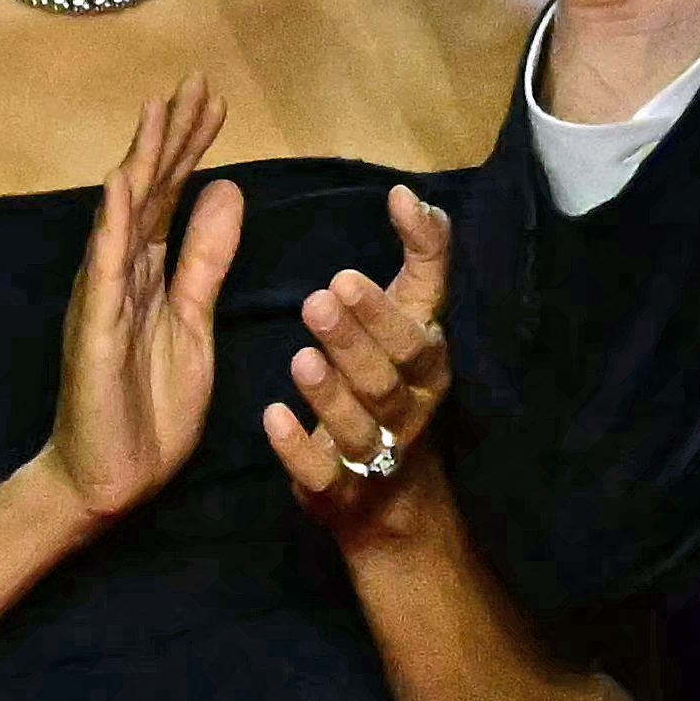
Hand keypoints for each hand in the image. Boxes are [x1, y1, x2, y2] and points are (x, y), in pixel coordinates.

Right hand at [43, 76, 241, 528]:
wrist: (109, 478)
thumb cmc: (146, 408)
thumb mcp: (194, 321)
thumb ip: (206, 259)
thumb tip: (226, 191)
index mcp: (148, 275)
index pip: (172, 198)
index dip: (191, 148)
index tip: (212, 101)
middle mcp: (121, 275)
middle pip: (149, 193)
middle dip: (171, 138)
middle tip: (195, 82)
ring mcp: (104, 299)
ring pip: (125, 219)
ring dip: (141, 163)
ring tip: (157, 111)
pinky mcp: (95, 330)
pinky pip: (106, 272)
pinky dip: (113, 226)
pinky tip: (121, 185)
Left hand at [261, 181, 463, 545]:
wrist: (393, 505)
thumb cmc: (393, 390)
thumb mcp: (407, 327)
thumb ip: (416, 264)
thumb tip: (408, 196)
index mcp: (426, 362)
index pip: (421, 323)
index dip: (401, 288)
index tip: (368, 246)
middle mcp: (411, 406)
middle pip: (392, 371)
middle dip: (361, 335)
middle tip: (323, 295)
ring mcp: (379, 454)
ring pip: (361, 423)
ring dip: (331, 391)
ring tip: (300, 356)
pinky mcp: (341, 493)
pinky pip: (322, 474)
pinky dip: (298, 448)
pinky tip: (273, 418)